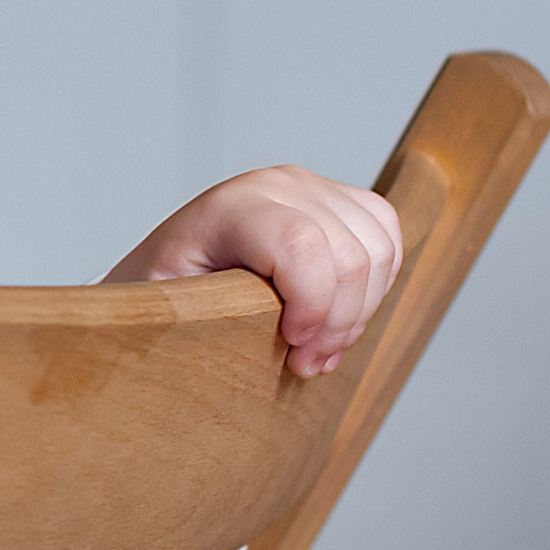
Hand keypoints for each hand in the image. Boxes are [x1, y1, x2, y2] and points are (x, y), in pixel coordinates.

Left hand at [104, 165, 402, 377]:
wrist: (164, 275)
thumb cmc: (161, 298)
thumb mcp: (164, 311)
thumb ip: (204, 317)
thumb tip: (245, 338)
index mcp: (229, 207)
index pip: (300, 243)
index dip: (313, 304)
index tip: (294, 350)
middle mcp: (277, 185)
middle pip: (350, 255)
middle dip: (338, 324)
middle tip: (305, 364)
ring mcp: (312, 188)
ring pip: (378, 252)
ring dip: (358, 315)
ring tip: (318, 349)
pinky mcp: (340, 202)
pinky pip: (388, 242)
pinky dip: (374, 290)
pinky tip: (337, 318)